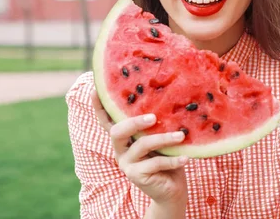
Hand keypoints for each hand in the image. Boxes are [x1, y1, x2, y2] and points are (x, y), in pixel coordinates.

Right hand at [91, 90, 188, 205]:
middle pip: (118, 131)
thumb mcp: (161, 139)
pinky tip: (185, 158)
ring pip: (142, 145)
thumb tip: (170, 101)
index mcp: (124, 137)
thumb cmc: (168, 158)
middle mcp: (120, 148)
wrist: (172, 190)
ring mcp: (126, 163)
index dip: (99, 106)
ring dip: (164, 139)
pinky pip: (155, 163)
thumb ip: (158, 125)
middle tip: (153, 117)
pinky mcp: (136, 175)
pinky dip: (173, 160)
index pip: (107, 120)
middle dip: (134, 122)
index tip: (94, 89)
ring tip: (181, 136)